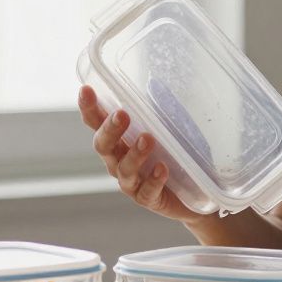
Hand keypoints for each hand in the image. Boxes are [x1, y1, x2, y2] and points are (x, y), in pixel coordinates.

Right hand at [78, 85, 196, 220]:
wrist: (195, 194)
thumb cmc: (176, 155)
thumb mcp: (170, 128)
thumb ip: (159, 110)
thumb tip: (155, 83)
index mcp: (118, 140)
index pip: (97, 122)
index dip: (89, 107)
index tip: (86, 90)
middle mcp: (118, 161)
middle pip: (103, 146)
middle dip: (110, 130)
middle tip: (122, 115)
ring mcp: (132, 182)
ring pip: (124, 169)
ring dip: (134, 153)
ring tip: (148, 139)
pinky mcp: (148, 199)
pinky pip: (147, 191)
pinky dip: (153, 180)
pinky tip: (162, 168)